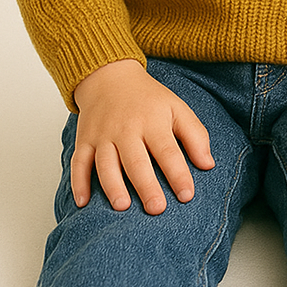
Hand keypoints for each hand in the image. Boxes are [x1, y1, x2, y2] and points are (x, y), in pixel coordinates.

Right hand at [71, 60, 213, 214]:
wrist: (111, 77)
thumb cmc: (149, 99)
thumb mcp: (177, 108)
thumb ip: (195, 135)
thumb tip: (208, 165)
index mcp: (153, 121)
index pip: (168, 151)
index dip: (178, 174)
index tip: (187, 195)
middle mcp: (127, 129)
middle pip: (136, 160)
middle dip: (146, 185)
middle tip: (156, 209)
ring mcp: (103, 135)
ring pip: (106, 163)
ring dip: (113, 186)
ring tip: (122, 207)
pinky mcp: (84, 141)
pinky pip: (78, 163)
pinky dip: (78, 182)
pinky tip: (82, 202)